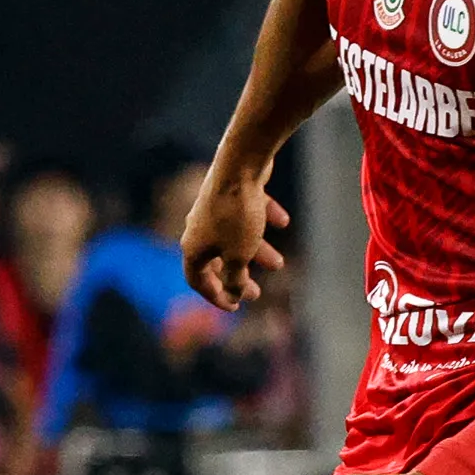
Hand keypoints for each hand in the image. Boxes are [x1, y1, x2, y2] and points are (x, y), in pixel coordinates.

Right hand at [183, 165, 287, 309]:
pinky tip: (282, 221)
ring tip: (279, 263)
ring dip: (256, 252)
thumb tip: (234, 294)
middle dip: (238, 277)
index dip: (215, 298)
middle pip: (218, 260)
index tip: (234, 308)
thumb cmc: (236, 215)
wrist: (241, 165)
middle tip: (256, 292)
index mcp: (193, 248)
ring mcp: (212, 210)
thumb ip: (236, 279)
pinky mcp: (229, 192)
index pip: (197, 281)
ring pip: (234, 238)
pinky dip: (262, 219)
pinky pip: (245, 212)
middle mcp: (198, 229)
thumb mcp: (239, 256)